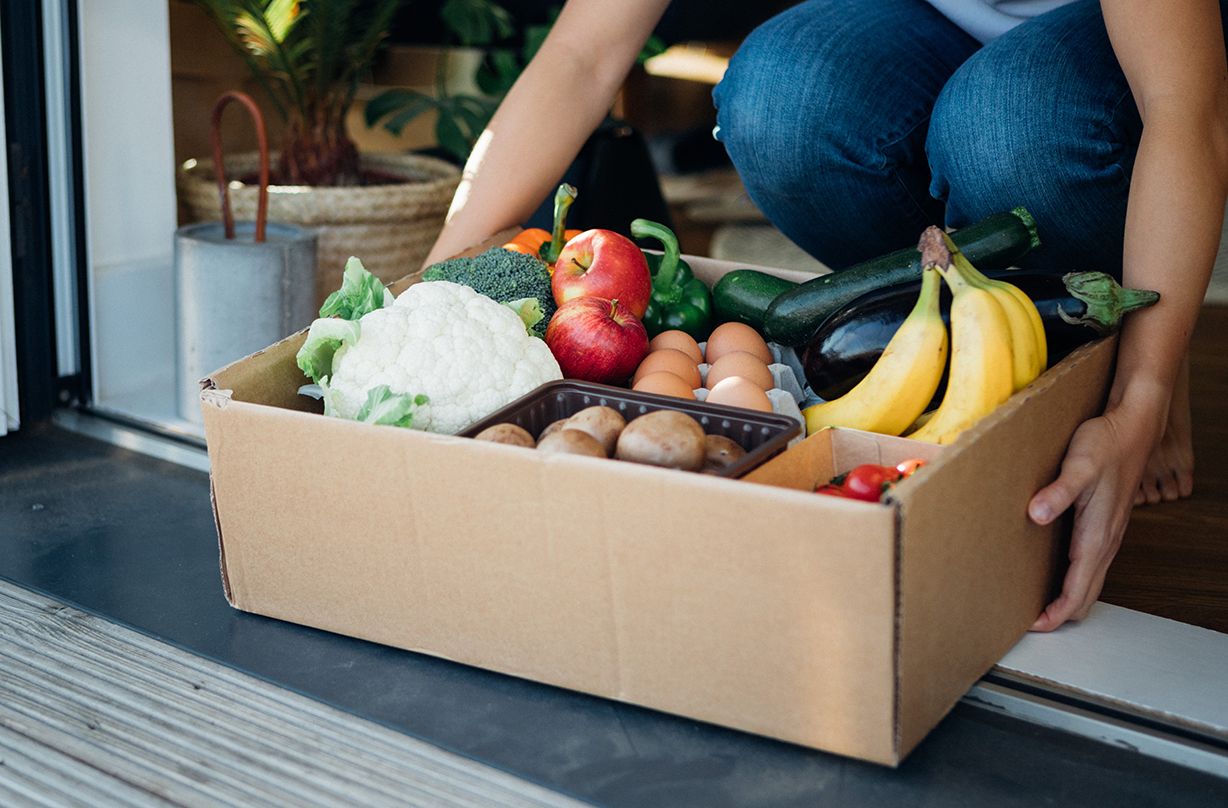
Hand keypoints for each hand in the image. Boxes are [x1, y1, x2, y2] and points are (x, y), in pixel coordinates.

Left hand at [1026, 405, 1158, 630]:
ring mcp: (1107, 536)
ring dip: (1067, 599)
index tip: (1032, 625)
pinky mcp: (1104, 526)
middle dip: (1059, 615)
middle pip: (1085, 596)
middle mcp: (1105, 542)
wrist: (1132, 428)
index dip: (1055, 614)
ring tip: (1036, 605)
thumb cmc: (1105, 445)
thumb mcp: (1078, 466)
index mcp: (1097, 536)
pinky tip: (1053, 573)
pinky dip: (1073, 581)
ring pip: (1090, 583)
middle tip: (1028, 622)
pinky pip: (1090, 566)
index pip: (1077, 591)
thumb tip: (1037, 514)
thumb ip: (1058, 491)